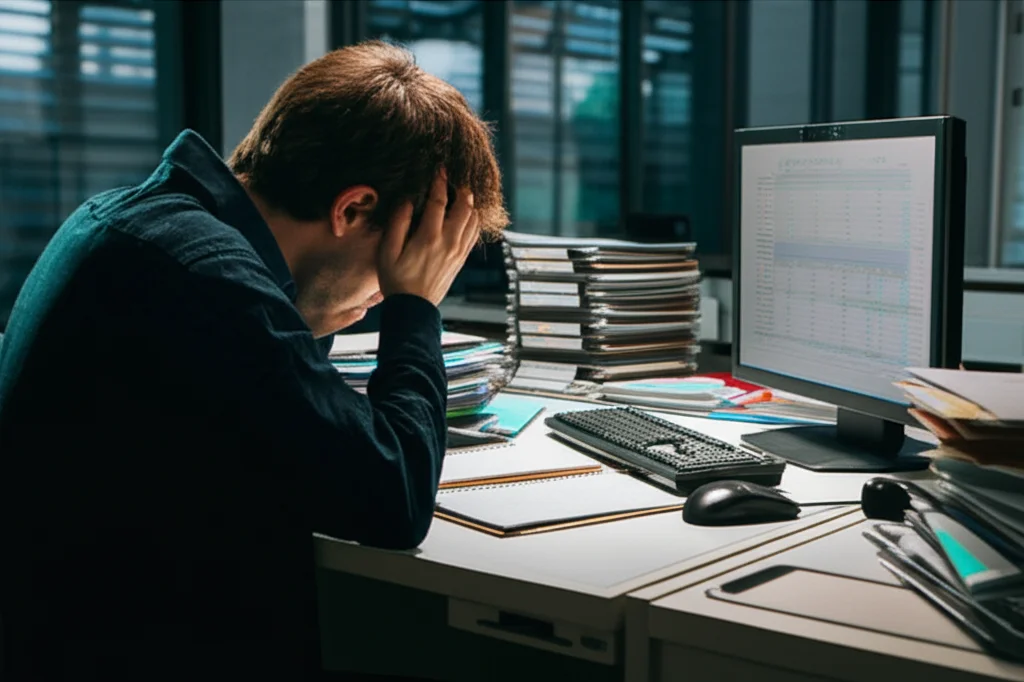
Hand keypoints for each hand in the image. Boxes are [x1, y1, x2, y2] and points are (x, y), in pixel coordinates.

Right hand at [377, 172, 479, 306]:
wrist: (413, 309)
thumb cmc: (395, 280)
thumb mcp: (387, 251)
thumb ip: (397, 223)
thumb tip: (407, 200)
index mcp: (429, 237)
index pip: (440, 201)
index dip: (440, 182)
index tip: (440, 169)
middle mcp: (448, 242)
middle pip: (465, 207)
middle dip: (462, 188)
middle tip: (455, 177)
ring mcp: (458, 251)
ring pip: (474, 219)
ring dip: (470, 203)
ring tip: (462, 192)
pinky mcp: (461, 259)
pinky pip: (474, 234)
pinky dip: (474, 219)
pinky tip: (467, 214)